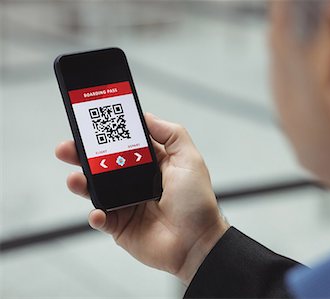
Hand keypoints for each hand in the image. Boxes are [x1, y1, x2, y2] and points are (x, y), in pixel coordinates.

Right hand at [55, 113, 229, 284]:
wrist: (197, 242)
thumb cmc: (197, 202)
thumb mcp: (189, 159)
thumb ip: (171, 134)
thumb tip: (147, 117)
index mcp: (153, 164)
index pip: (125, 143)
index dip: (109, 133)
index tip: (92, 122)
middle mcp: (137, 182)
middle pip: (104, 164)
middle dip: (83, 155)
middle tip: (67, 147)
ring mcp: (127, 204)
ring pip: (97, 190)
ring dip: (81, 182)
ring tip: (75, 179)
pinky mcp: (121, 226)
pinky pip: (101, 218)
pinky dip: (96, 215)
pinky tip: (98, 212)